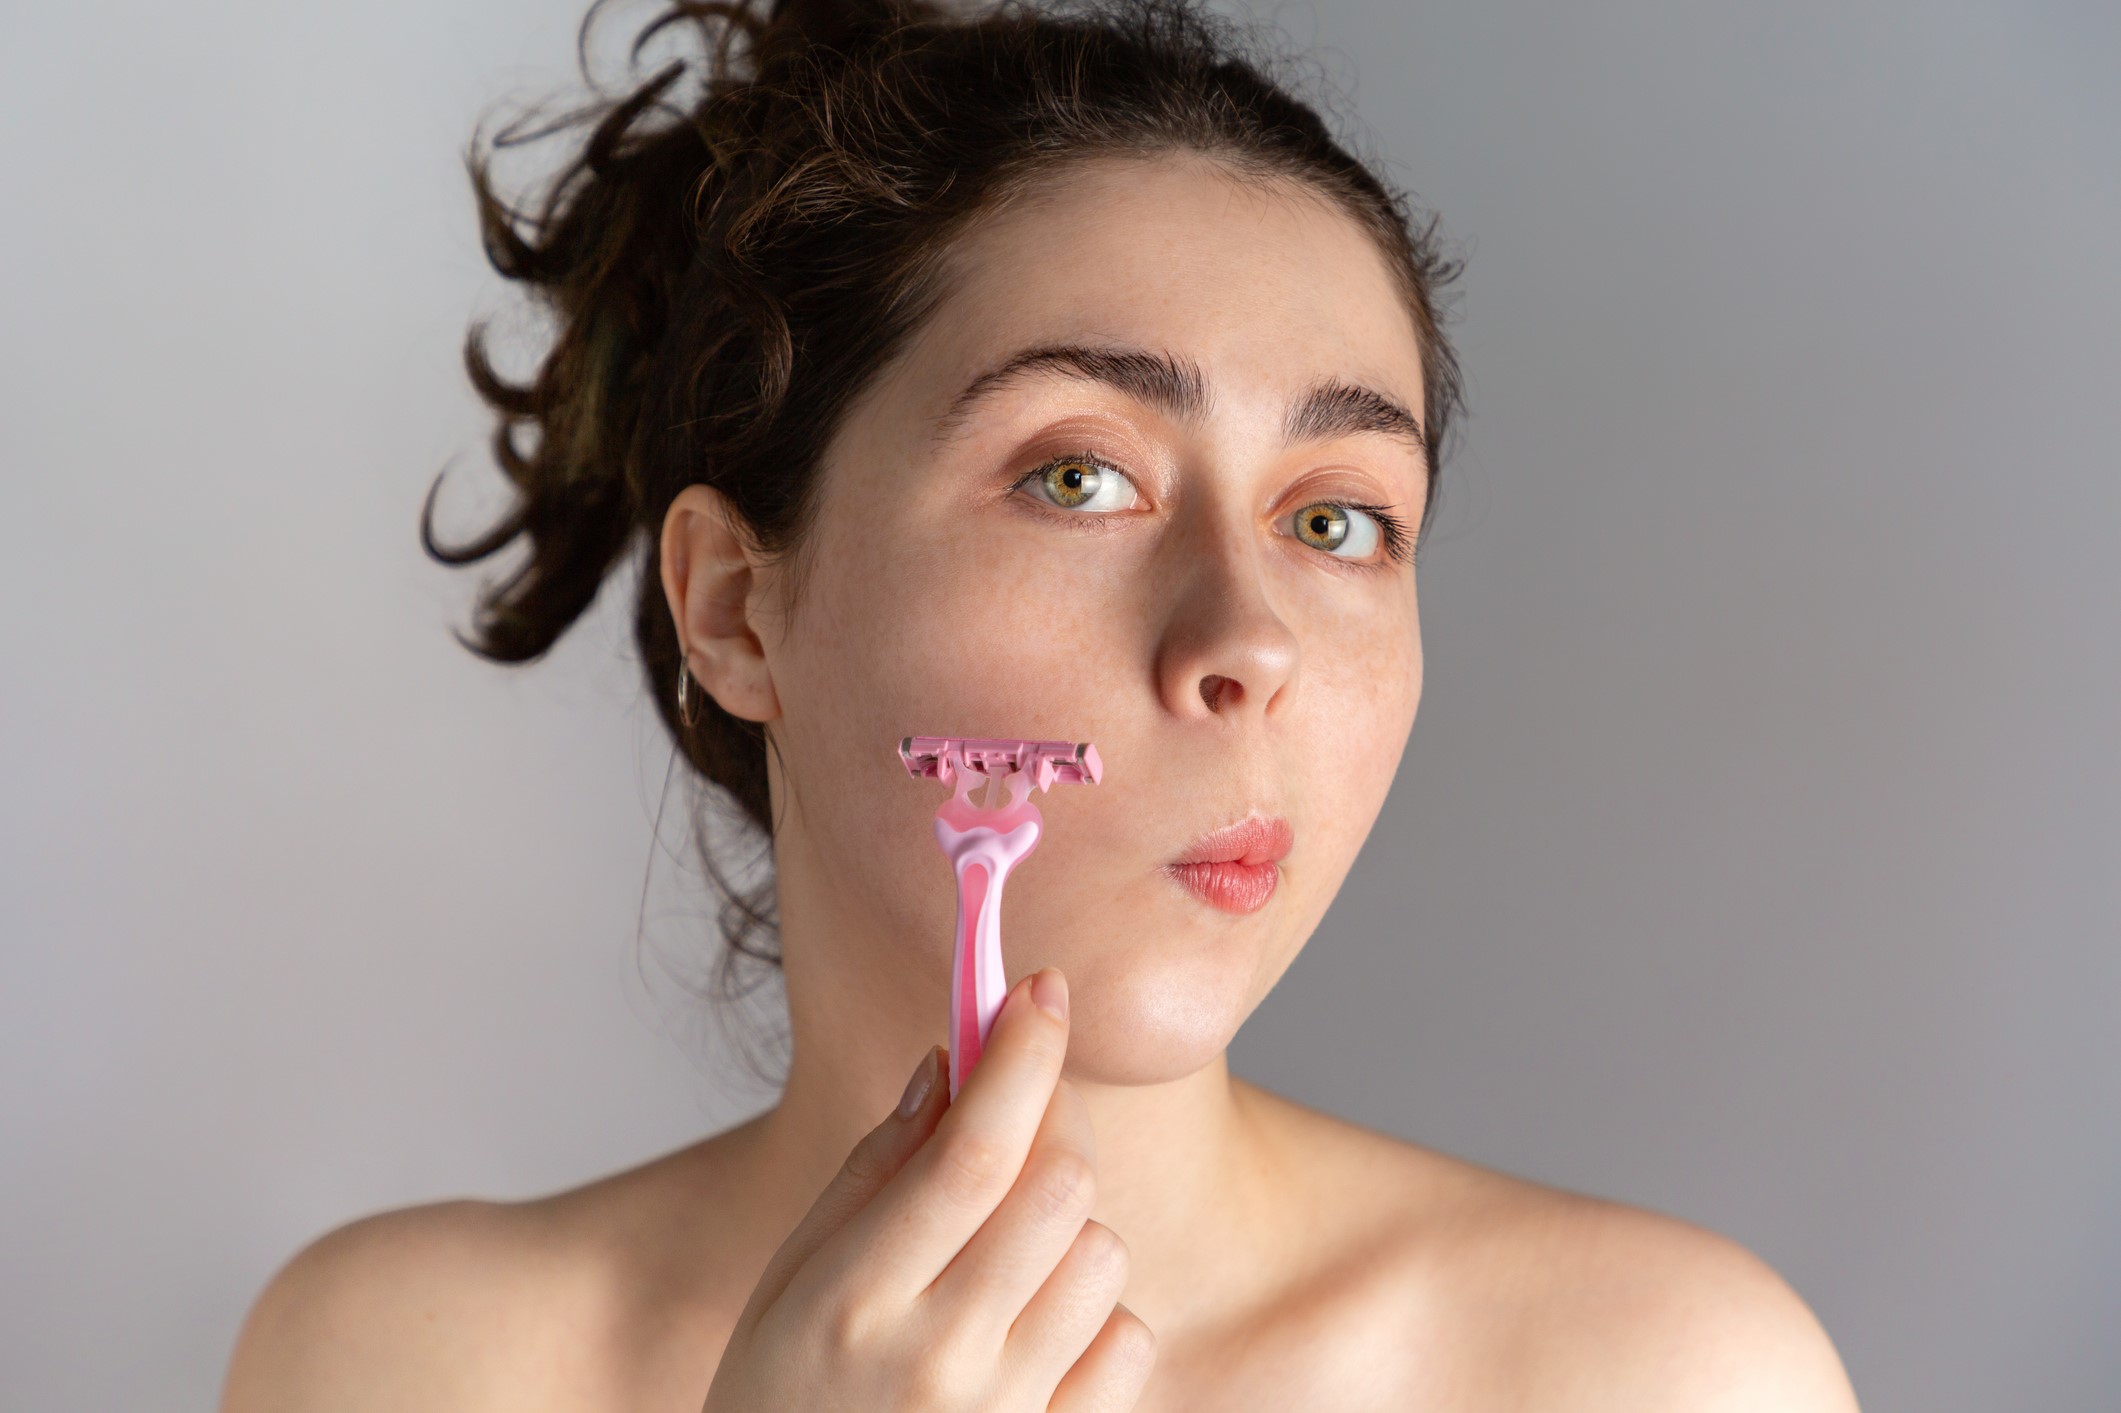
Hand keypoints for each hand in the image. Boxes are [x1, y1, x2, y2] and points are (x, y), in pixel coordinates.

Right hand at [702, 966, 1154, 1410]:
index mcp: (857, 1300)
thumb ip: (872, 1171)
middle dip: (1048, 1127)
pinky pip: (1128, 1341)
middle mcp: (940, 1359)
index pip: (975, 1148)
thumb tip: (947, 1064)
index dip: (1022, 1052)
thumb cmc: (778, 1405)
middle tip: (1016, 1120)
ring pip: (1102, 1253)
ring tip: (1004, 1258)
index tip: (1043, 989)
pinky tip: (1033, 1331)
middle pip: (1058, 1187)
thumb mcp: (788, 1284)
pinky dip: (1096, 1316)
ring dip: (1067, 1227)